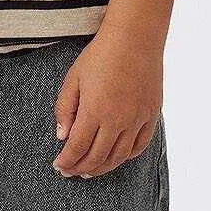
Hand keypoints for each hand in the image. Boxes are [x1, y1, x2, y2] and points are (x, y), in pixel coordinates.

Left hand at [51, 26, 161, 177]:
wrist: (134, 39)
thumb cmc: (100, 55)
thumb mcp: (73, 79)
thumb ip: (65, 109)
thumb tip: (62, 136)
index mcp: (94, 111)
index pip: (78, 148)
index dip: (67, 162)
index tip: (59, 166)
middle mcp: (117, 120)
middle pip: (98, 157)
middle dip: (81, 168)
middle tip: (71, 171)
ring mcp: (137, 119)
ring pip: (119, 156)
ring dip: (103, 167)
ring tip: (90, 171)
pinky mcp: (151, 114)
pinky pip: (140, 145)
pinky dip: (127, 156)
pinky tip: (116, 157)